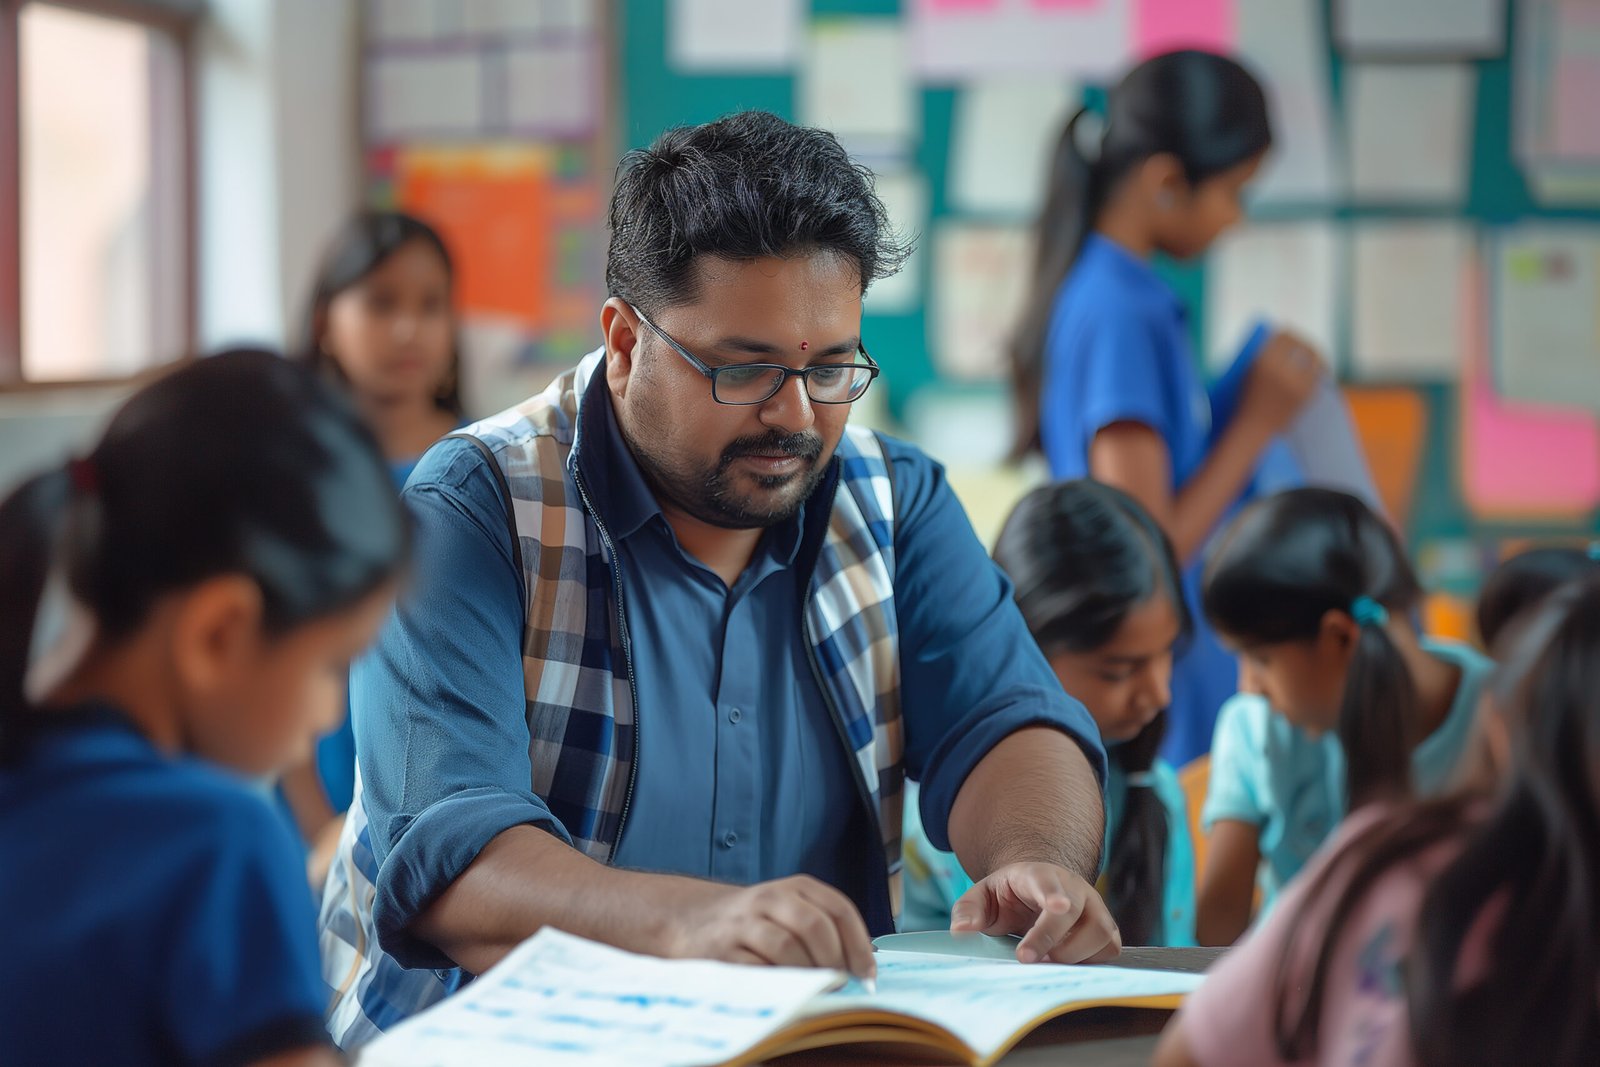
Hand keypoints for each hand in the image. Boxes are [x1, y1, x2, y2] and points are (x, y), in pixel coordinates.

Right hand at [663, 875, 876, 981]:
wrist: (691, 920)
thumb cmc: (754, 922)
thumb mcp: (789, 909)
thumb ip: (823, 928)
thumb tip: (862, 966)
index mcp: (795, 887)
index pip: (838, 908)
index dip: (859, 944)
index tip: (867, 973)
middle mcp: (769, 899)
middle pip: (814, 926)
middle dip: (834, 961)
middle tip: (840, 984)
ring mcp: (743, 924)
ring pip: (787, 949)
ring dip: (807, 975)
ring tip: (813, 990)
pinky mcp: (722, 952)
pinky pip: (758, 971)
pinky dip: (778, 985)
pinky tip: (784, 992)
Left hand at [950, 862, 1120, 963]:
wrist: (1039, 892)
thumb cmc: (1010, 896)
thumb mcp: (982, 896)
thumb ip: (968, 910)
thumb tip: (961, 930)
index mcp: (1039, 875)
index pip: (1048, 881)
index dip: (1053, 894)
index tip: (1057, 907)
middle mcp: (1073, 888)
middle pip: (1072, 913)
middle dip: (1049, 939)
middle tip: (1025, 958)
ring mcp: (1094, 907)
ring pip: (1098, 932)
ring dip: (1072, 954)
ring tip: (1047, 959)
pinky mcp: (1106, 928)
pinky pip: (1109, 949)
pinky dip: (1090, 961)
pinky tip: (1067, 962)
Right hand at [1238, 330, 1322, 436]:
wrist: (1252, 429)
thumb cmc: (1245, 400)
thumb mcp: (1246, 374)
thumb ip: (1262, 354)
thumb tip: (1281, 337)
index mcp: (1262, 361)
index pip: (1282, 336)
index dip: (1285, 333)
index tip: (1286, 332)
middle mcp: (1281, 369)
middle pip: (1302, 345)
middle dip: (1303, 342)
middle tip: (1302, 342)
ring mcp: (1296, 383)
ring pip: (1314, 359)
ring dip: (1315, 355)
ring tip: (1314, 354)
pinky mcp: (1306, 396)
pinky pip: (1317, 376)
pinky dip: (1318, 371)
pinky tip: (1318, 371)